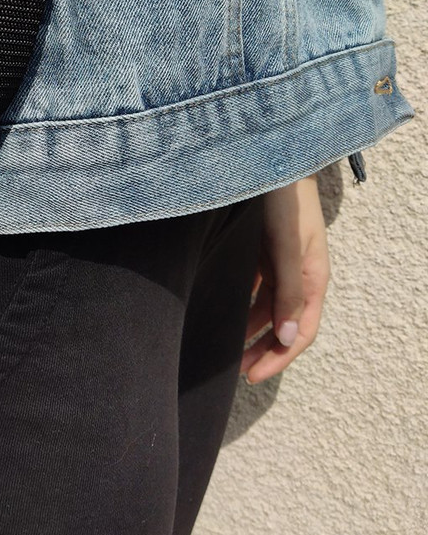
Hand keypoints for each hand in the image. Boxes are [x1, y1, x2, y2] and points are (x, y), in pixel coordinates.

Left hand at [240, 173, 329, 383]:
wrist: (271, 159)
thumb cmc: (284, 201)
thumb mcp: (286, 247)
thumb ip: (288, 290)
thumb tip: (286, 336)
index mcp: (312, 278)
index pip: (299, 331)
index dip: (278, 357)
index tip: (252, 376)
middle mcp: (297, 275)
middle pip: (281, 323)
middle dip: (262, 349)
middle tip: (235, 371)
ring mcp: (279, 262)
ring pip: (265, 306)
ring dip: (249, 329)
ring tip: (225, 347)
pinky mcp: (261, 250)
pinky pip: (253, 286)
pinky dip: (240, 302)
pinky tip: (221, 310)